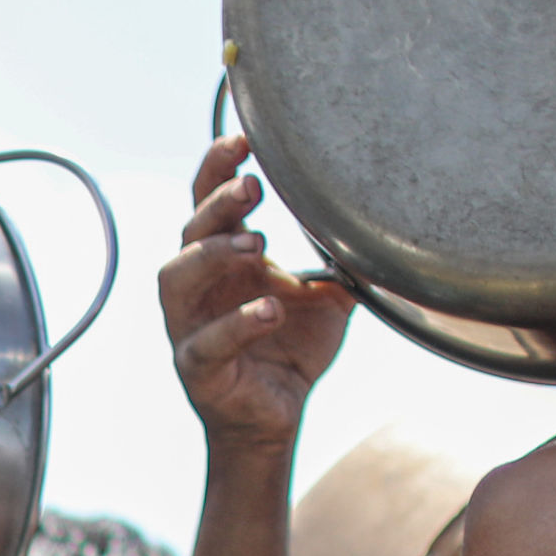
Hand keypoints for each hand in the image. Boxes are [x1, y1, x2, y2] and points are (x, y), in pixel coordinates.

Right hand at [161, 135, 353, 455]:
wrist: (276, 417)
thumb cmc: (291, 349)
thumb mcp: (327, 297)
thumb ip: (342, 261)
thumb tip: (378, 225)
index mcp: (225, 261)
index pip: (208, 203)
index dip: (217, 168)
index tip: (245, 138)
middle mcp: (198, 288)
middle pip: (188, 232)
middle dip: (216, 204)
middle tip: (253, 187)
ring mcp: (190, 327)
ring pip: (176, 280)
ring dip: (211, 255)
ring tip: (255, 245)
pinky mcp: (198, 368)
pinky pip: (206, 342)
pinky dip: (238, 324)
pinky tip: (271, 311)